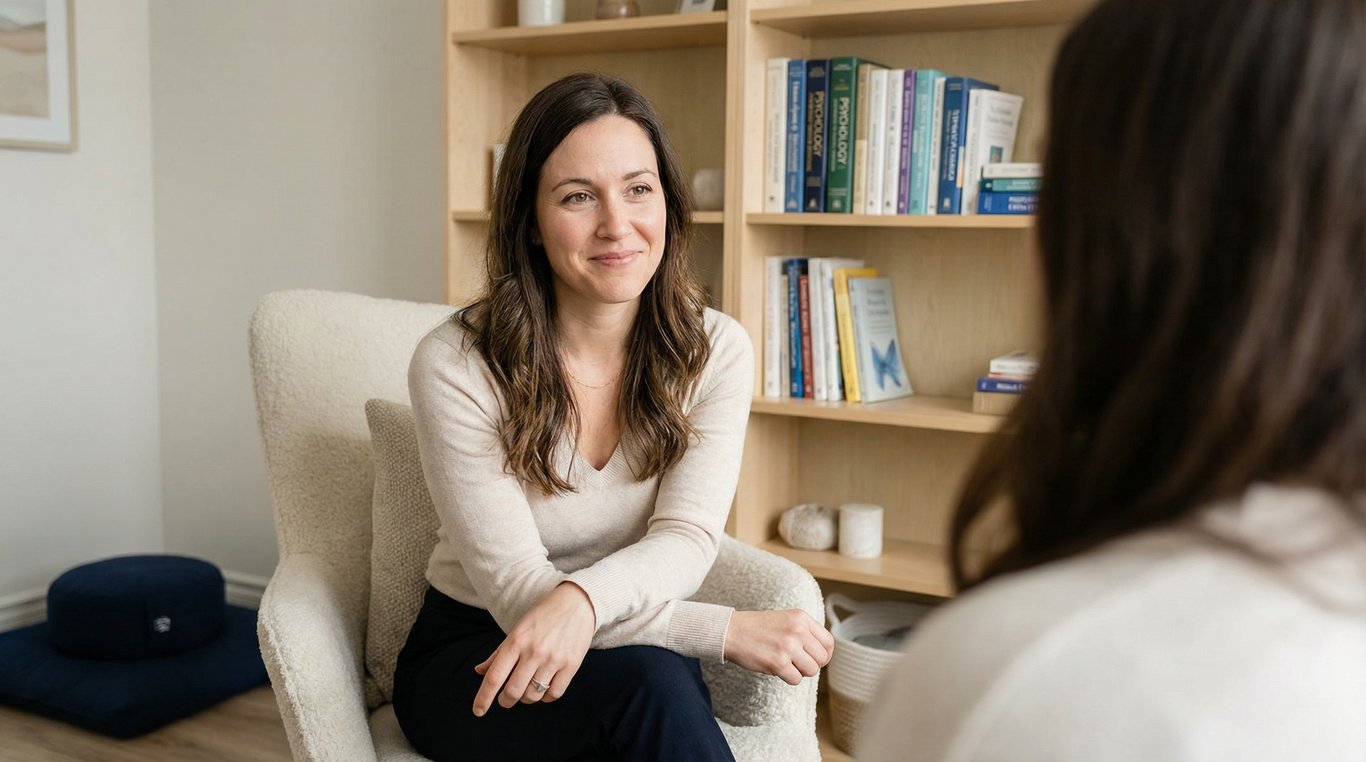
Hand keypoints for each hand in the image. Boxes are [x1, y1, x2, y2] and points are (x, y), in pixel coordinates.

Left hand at [472, 582, 595, 715]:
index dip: (484, 698)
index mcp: (516, 641)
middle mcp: (534, 651)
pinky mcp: (571, 664)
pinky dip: (545, 697)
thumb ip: (498, 653)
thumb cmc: (542, 616)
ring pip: (533, 695)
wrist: (577, 603)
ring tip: (527, 690)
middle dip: (505, 701)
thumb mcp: (517, 629)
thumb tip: (479, 671)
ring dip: (526, 699)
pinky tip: (544, 688)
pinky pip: (554, 694)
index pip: (494, 676)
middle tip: (506, 699)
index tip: (478, 711)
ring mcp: (553, 659)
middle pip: (513, 691)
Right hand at [723, 609, 833, 684]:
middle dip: (812, 664)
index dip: (825, 654)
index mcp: (801, 618)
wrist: (731, 631)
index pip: (829, 642)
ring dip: (800, 672)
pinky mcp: (778, 663)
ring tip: (786, 664)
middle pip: (822, 659)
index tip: (815, 658)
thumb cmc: (758, 628)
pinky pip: (796, 680)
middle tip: (797, 663)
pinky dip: (788, 678)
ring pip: (811, 670)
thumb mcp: (786, 619)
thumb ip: (806, 631)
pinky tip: (777, 668)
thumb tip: (824, 653)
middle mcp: (798, 630)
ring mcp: (788, 647)